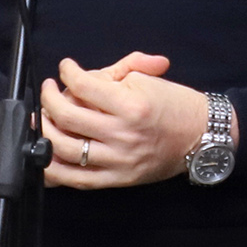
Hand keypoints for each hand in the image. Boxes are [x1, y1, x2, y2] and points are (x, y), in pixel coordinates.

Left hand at [38, 53, 206, 188]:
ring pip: (64, 149)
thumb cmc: (176, 106)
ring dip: (45, 130)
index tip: (65, 68)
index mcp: (131, 106)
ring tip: (44, 118)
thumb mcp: (149, 79)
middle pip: (67, 116)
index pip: (84, 85)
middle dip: (48, 99)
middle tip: (49, 91)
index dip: (67, 72)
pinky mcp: (117, 179)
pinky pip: (75, 179)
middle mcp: (123, 135)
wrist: (202, 137)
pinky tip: (45, 155)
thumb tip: (85, 72)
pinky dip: (53, 170)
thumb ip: (120, 67)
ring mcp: (118, 160)